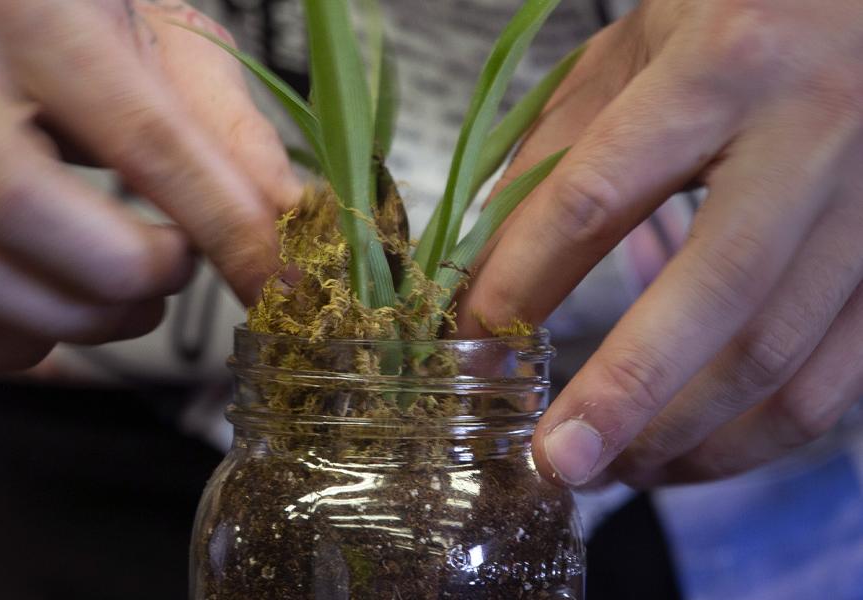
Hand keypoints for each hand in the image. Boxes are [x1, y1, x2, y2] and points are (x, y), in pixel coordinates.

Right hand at [0, 0, 299, 370]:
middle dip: (133, 271)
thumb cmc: (79, 27)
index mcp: (33, 16)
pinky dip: (35, 335)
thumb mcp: (161, 45)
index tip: (281, 286)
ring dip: (90, 316)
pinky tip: (66, 293)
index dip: (229, 230)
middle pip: (24, 210)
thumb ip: (228, 128)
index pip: (145, 140)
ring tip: (131, 282)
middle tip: (175, 264)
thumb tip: (291, 216)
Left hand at [456, 0, 862, 486]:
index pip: (595, 195)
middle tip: (555, 461)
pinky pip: (833, 381)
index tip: (472, 339)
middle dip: (622, 395)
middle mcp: (812, 138)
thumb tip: (490, 260)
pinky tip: (690, 452)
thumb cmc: (749, 13)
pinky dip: (755, 439)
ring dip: (685, 437)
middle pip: (710, 297)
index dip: (522, 280)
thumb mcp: (642, 44)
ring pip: (778, 357)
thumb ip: (563, 143)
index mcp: (724, 66)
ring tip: (611, 468)